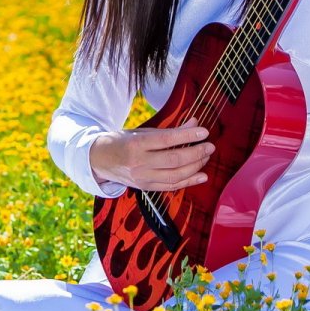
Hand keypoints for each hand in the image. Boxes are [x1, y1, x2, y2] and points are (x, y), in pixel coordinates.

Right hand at [87, 123, 213, 191]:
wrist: (100, 160)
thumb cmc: (123, 142)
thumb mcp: (143, 131)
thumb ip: (170, 130)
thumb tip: (194, 123)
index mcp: (136, 144)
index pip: (166, 140)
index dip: (187, 136)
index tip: (204, 131)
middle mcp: (139, 163)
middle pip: (174, 160)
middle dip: (196, 153)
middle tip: (209, 146)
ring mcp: (143, 178)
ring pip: (175, 175)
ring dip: (195, 166)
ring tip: (206, 157)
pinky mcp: (146, 188)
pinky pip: (172, 186)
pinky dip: (189, 181)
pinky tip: (202, 175)